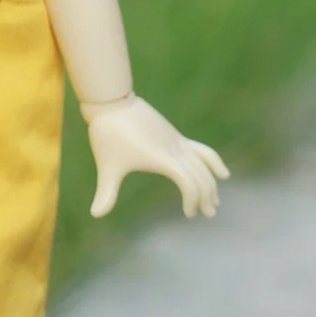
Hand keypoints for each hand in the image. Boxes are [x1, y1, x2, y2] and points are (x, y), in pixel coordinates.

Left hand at [82, 93, 229, 218]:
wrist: (112, 101)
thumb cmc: (108, 134)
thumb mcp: (107, 165)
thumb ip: (105, 192)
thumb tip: (95, 214)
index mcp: (162, 158)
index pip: (189, 183)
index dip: (193, 199)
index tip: (189, 213)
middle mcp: (175, 149)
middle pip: (201, 175)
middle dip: (207, 195)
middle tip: (209, 213)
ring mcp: (176, 140)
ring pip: (204, 163)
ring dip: (211, 182)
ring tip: (215, 201)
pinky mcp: (174, 135)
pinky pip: (200, 150)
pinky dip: (212, 162)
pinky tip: (220, 172)